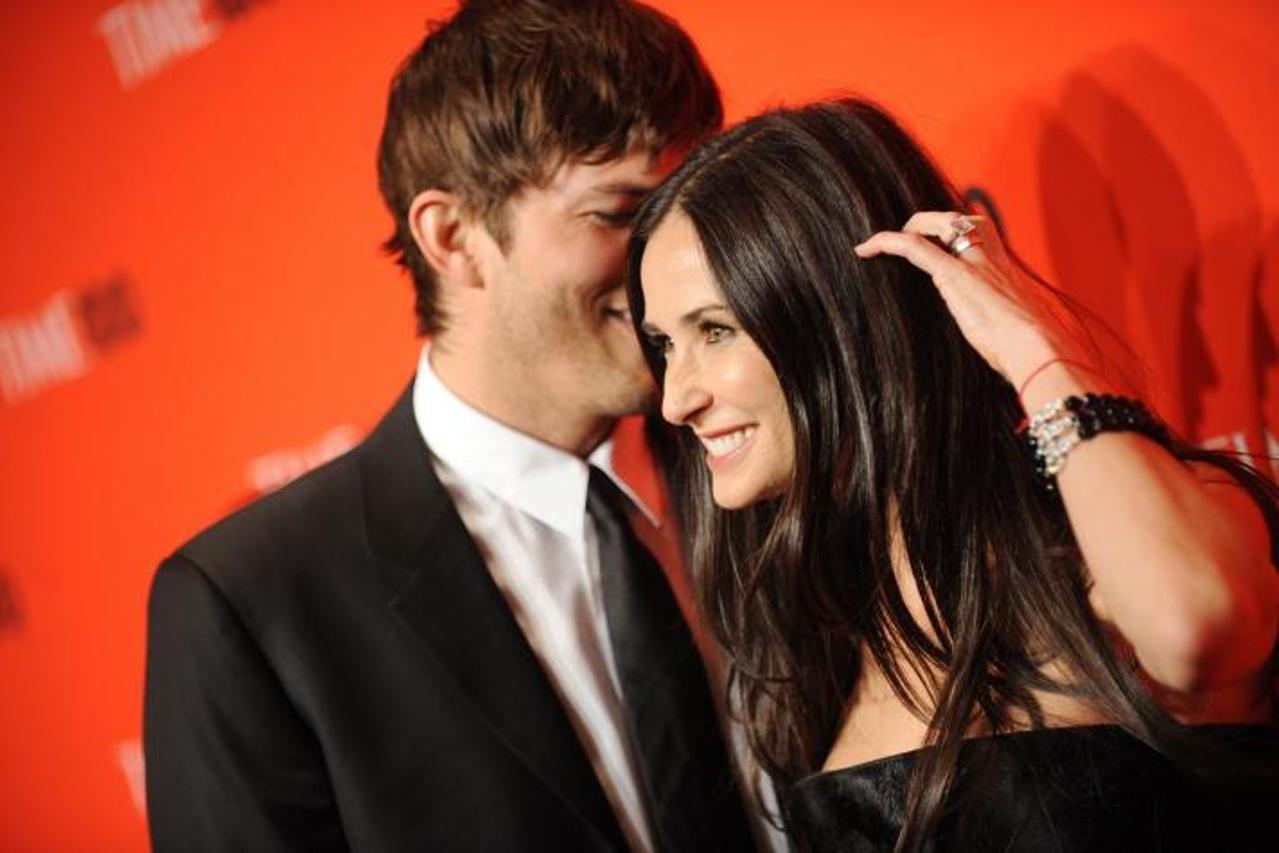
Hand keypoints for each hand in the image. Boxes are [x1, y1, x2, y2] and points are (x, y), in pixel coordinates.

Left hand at [854, 212, 1086, 392]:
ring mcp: (974, 262)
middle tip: (909, 237)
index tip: (938, 243)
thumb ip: (1008, 325)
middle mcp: (992, 257)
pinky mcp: (953, 275)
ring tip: (884, 243)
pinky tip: (864, 249)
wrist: (1038, 349)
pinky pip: (913, 247)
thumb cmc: (1033, 349)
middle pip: (960, 218)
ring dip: (912, 227)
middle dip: (931, 222)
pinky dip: (886, 242)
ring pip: (938, 222)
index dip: (957, 232)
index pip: (981, 233)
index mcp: (1007, 270)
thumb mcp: (1022, 331)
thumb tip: (1005, 344)